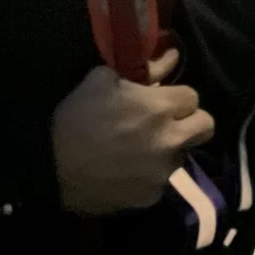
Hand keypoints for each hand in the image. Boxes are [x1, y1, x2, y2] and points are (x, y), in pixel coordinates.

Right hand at [51, 50, 214, 215]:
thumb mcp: (104, 79)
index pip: (193, 96)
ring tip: (142, 149)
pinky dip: (150, 176)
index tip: (161, 100)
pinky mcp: (148, 198)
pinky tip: (127, 171)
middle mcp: (170, 141)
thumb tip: (172, 56)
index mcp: (161, 108)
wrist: (49, 166)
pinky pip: (160, 183)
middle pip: (205, 127)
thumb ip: (147, 68)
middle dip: (191, 122)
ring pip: (183, 156)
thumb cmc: (76, 115)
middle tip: (167, 123)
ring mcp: (161, 173)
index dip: (177, 97)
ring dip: (169, 150)